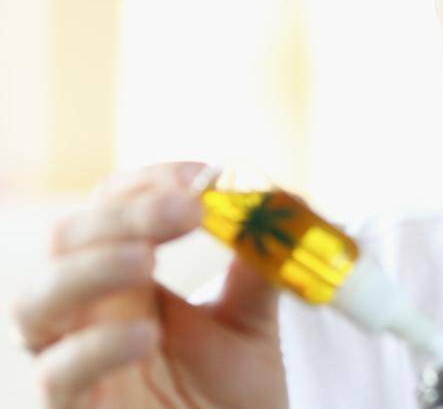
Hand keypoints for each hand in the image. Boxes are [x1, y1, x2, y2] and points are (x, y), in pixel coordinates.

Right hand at [10, 162, 287, 408]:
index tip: (206, 178)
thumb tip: (284, 203)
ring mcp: (71, 359)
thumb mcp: (252, 327)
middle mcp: (89, 312)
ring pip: (35, 300)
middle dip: (125, 215)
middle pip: (69, 239)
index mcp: (128, 279)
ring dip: (88, 268)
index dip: (152, 183)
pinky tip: (144, 335)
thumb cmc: (230, 400)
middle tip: (188, 209)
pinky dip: (94, 348)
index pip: (113, 207)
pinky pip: (56, 376)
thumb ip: (259, 272)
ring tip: (144, 260)